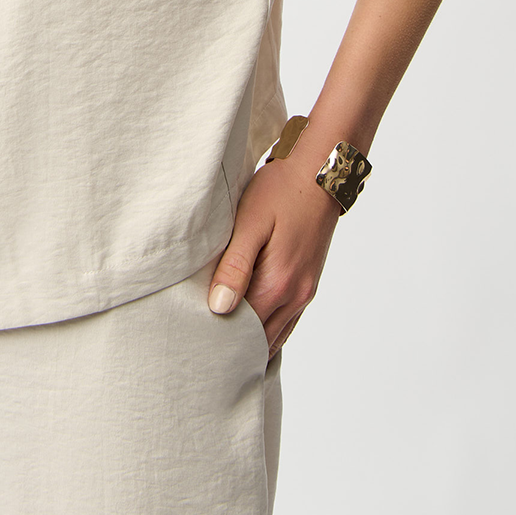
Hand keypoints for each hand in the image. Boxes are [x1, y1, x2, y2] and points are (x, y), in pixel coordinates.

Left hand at [207, 157, 341, 356]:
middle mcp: (295, 296)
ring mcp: (305, 293)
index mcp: (277, 284)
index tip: (195, 330)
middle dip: (232, 340)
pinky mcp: (309, 284)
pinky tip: (249, 323)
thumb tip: (219, 307)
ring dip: (251, 337)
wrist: (320, 174)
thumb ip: (235, 267)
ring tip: (221, 333)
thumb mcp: (250, 223)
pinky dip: (269, 328)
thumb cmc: (281, 192)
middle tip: (202, 338)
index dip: (217, 332)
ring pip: (275, 334)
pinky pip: (288, 323)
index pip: (241, 328)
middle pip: (258, 337)